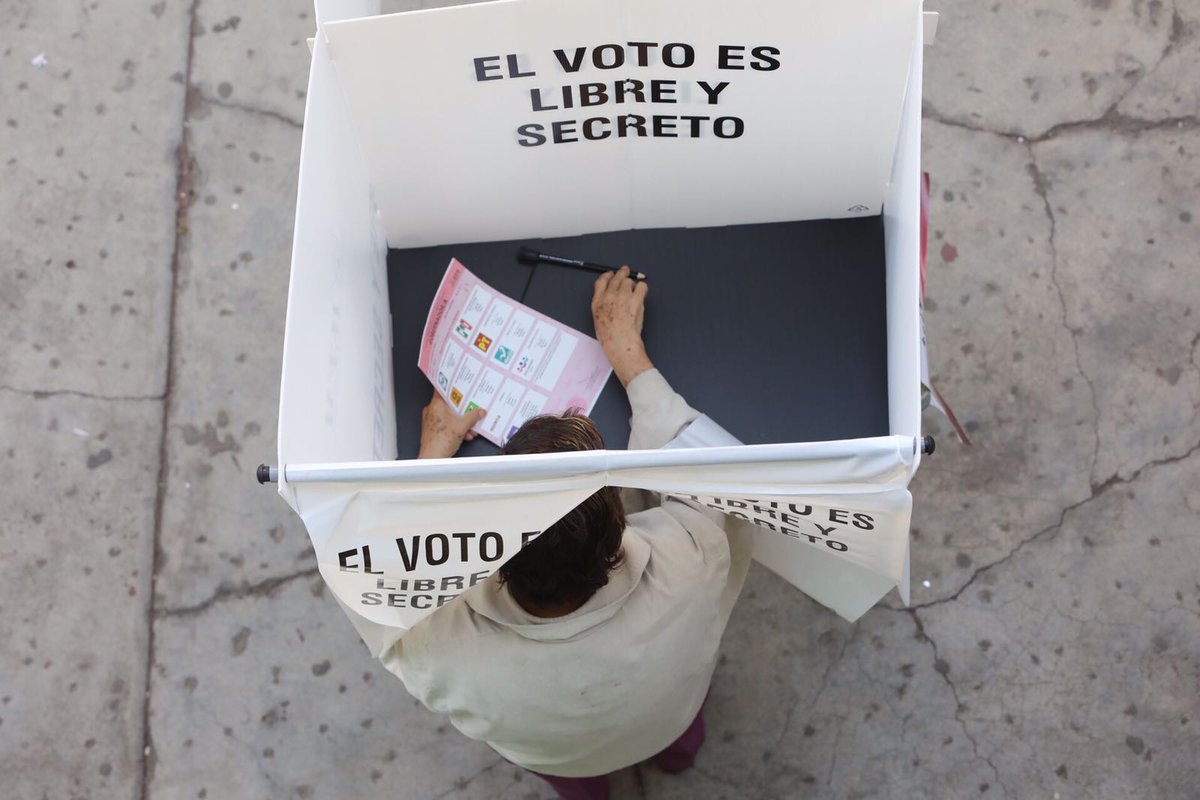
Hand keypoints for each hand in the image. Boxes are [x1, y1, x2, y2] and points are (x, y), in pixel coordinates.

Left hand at [418, 392, 486, 458]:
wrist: (433, 458)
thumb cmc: (440, 441)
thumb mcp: (462, 426)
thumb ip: (473, 416)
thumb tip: (479, 412)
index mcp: (436, 405)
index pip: (442, 388)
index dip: (452, 386)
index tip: (460, 384)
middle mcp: (431, 411)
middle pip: (449, 404)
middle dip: (462, 409)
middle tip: (471, 407)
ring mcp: (431, 420)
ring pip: (449, 416)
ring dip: (461, 421)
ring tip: (470, 427)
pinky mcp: (433, 429)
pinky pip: (447, 424)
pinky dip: (456, 428)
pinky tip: (465, 434)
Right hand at [592, 266, 653, 386]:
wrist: (620, 343)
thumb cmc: (610, 337)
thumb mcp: (598, 320)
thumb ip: (603, 305)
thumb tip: (612, 297)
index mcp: (597, 301)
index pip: (602, 280)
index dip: (608, 275)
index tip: (612, 274)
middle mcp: (609, 296)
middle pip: (616, 277)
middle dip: (622, 273)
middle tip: (626, 272)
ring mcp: (622, 296)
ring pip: (629, 281)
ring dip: (632, 284)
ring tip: (634, 291)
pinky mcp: (635, 299)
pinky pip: (641, 286)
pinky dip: (642, 288)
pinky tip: (641, 294)